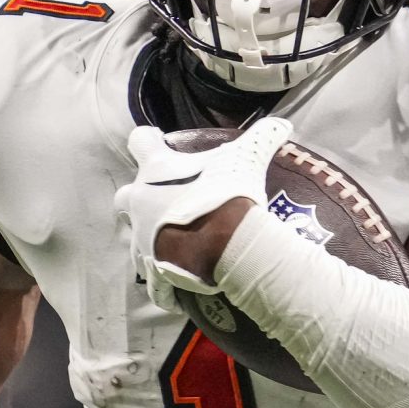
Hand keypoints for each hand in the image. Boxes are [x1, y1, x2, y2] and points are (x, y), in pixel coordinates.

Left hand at [115, 117, 291, 296]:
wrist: (229, 242)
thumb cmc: (230, 194)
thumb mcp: (248, 158)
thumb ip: (262, 137)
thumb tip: (284, 122)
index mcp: (156, 169)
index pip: (139, 141)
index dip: (148, 141)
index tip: (158, 143)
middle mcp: (140, 202)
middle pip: (124, 196)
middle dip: (139, 199)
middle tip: (165, 202)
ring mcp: (143, 238)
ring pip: (135, 240)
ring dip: (151, 240)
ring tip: (177, 244)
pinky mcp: (154, 269)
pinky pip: (154, 282)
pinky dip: (164, 284)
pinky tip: (179, 284)